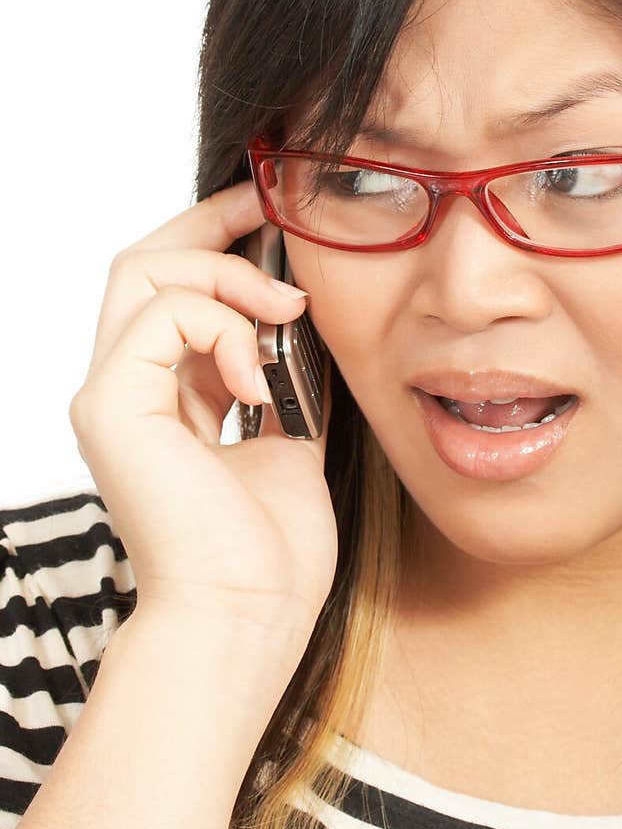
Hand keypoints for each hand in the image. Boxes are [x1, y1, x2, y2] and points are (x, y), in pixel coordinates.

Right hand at [69, 180, 337, 644]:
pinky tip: (260, 381)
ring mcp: (110, 395)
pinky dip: (221, 328)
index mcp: (163, 395)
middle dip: (211, 227)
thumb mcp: (291, 438)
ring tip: (286, 313)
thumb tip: (304, 321)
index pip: (168, 285)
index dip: (216, 239)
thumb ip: (284, 377)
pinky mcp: (111, 407)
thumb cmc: (269, 551)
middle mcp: (125, 387)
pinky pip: (157, 316)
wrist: (249, 617)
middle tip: (272, 211)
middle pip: (141, 261)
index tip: (273, 213)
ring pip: (142, 272)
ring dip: (227, 275)